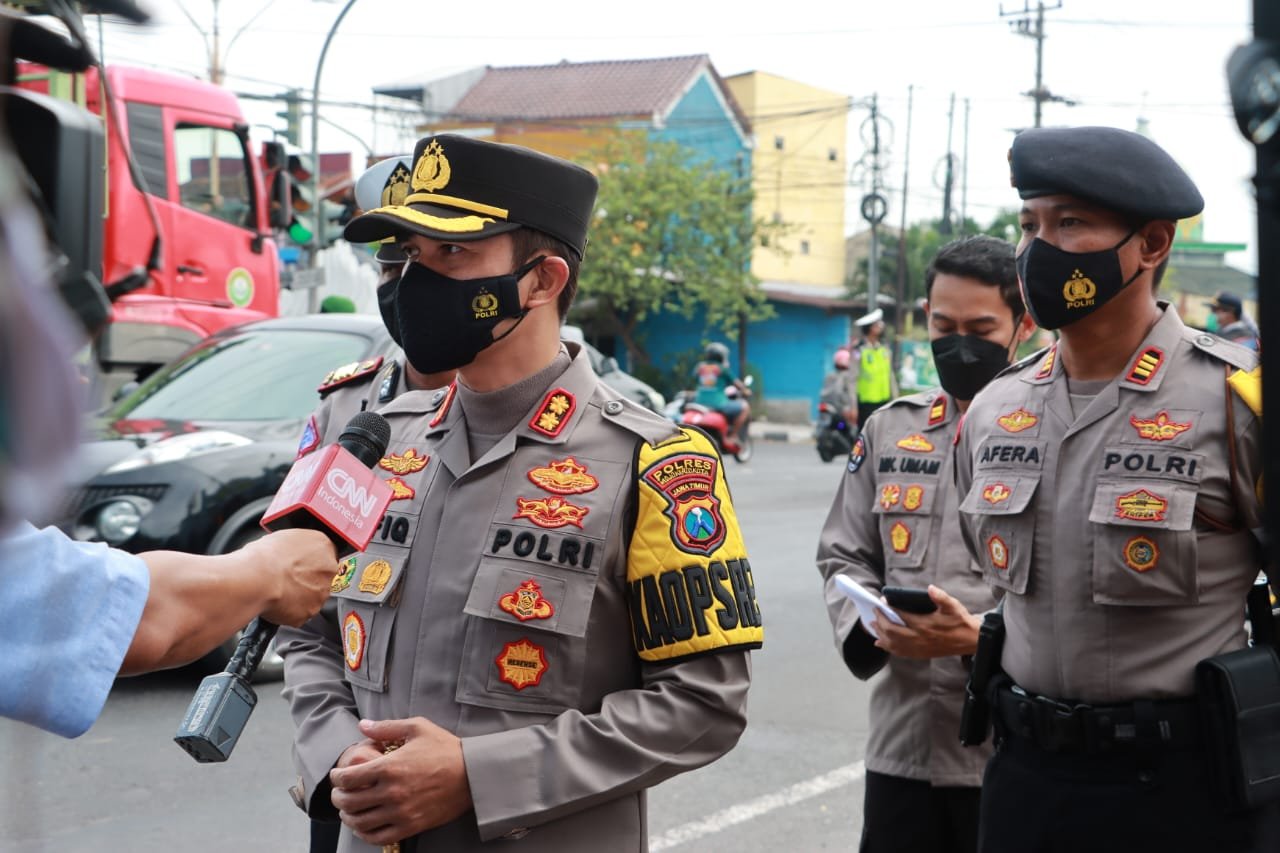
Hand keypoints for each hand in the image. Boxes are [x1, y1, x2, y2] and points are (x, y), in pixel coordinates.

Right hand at [246, 529, 337, 625]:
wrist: (257, 579)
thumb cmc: (264, 557)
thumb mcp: (283, 537)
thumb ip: (297, 546)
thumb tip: (291, 551)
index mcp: (323, 546)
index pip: (324, 554)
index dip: (309, 561)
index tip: (299, 565)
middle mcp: (327, 571)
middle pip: (321, 577)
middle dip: (306, 579)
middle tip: (286, 578)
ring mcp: (320, 594)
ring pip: (312, 596)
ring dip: (299, 596)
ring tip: (278, 590)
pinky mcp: (309, 612)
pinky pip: (300, 613)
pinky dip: (289, 611)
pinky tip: (277, 601)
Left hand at [329, 717, 471, 844]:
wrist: (473, 774)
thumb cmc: (446, 748)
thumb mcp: (418, 728)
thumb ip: (387, 727)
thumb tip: (363, 725)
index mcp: (389, 767)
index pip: (348, 778)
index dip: (336, 777)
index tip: (337, 775)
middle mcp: (391, 792)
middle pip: (349, 802)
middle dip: (337, 797)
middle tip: (339, 793)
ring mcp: (400, 812)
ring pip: (360, 822)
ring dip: (348, 816)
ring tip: (348, 810)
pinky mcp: (411, 826)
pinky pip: (378, 837)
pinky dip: (365, 834)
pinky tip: (363, 826)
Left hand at [871, 585, 980, 657]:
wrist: (971, 640)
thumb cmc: (961, 621)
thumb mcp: (953, 606)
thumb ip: (941, 597)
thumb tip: (931, 588)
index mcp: (925, 625)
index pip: (902, 616)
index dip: (889, 609)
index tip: (882, 602)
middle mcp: (920, 638)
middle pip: (893, 631)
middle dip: (880, 622)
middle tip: (874, 612)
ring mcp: (919, 648)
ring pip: (894, 644)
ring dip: (881, 635)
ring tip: (872, 626)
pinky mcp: (921, 654)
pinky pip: (900, 653)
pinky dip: (888, 648)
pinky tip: (881, 644)